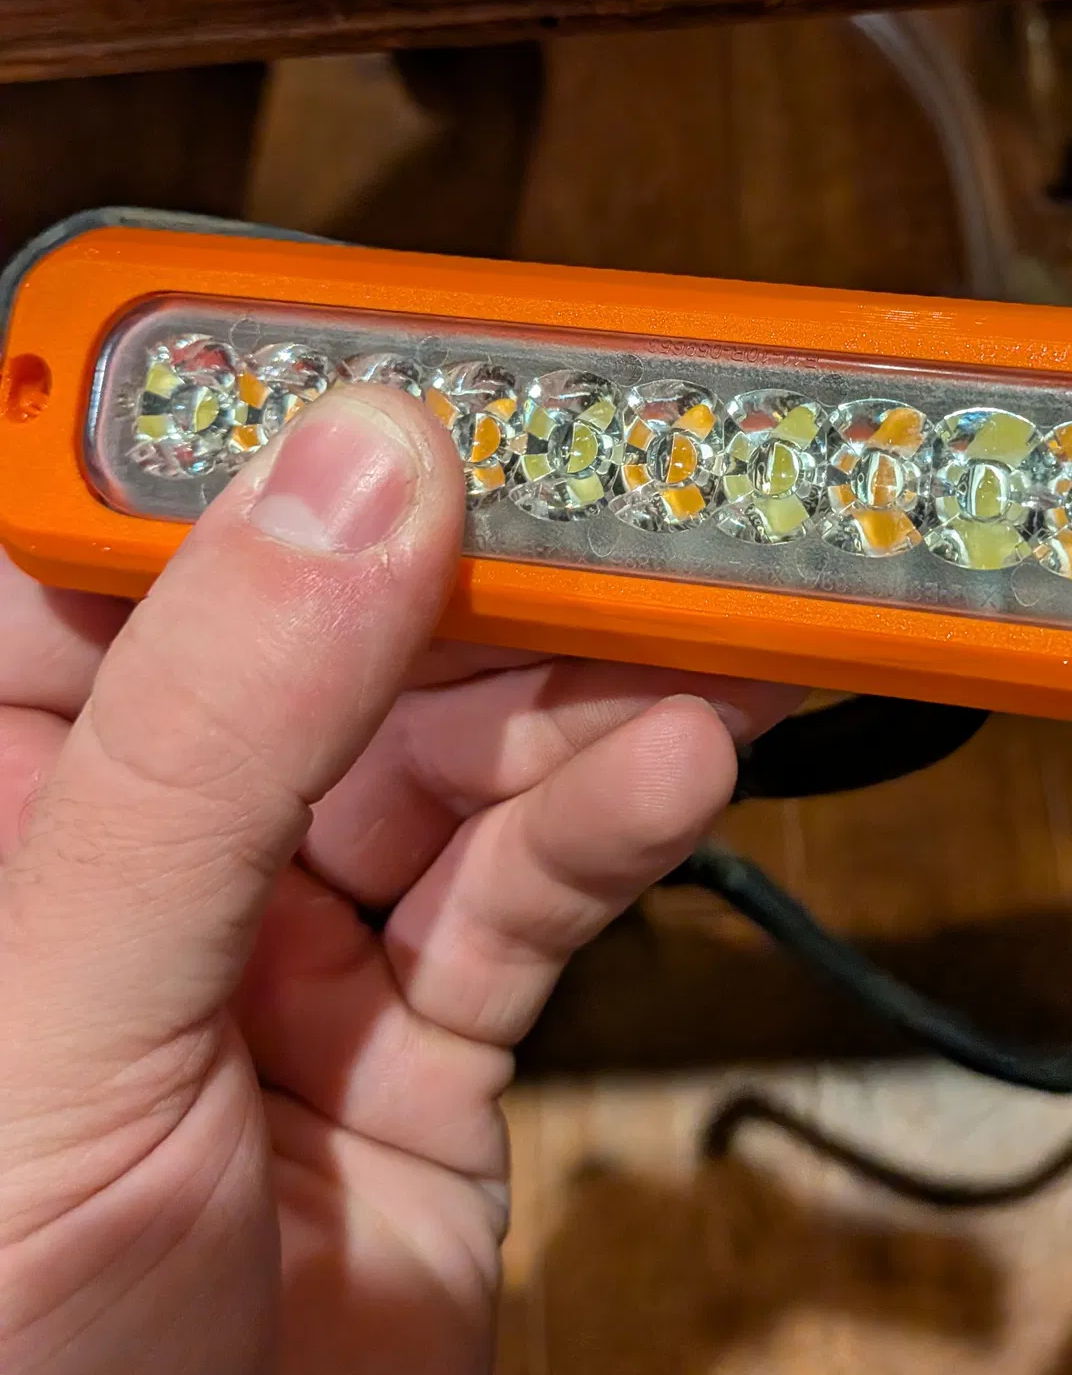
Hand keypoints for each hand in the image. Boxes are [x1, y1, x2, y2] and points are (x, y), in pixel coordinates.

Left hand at [0, 387, 792, 1374]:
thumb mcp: (60, 1034)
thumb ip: (206, 747)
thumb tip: (352, 474)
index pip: (94, 536)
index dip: (231, 420)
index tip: (387, 339)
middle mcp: (135, 845)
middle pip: (322, 615)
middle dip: (474, 545)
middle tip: (621, 468)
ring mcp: (290, 937)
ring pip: (454, 735)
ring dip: (582, 674)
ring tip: (704, 611)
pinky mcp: (424, 1035)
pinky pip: (532, 883)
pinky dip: (614, 811)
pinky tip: (676, 759)